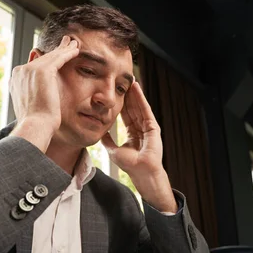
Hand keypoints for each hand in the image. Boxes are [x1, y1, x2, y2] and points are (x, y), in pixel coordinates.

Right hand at [9, 36, 78, 151]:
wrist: (35, 126)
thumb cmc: (36, 124)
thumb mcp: (31, 108)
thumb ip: (32, 96)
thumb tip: (36, 97)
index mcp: (16, 81)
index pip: (34, 66)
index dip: (46, 61)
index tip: (55, 57)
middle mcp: (20, 72)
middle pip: (42, 59)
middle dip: (56, 52)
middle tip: (67, 43)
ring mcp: (30, 70)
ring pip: (51, 56)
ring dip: (64, 49)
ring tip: (74, 43)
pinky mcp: (43, 70)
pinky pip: (58, 58)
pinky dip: (68, 53)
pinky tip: (76, 50)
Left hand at [101, 82, 176, 212]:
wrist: (141, 172)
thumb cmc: (129, 165)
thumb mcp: (113, 150)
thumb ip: (107, 140)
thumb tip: (99, 131)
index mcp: (133, 133)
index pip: (126, 115)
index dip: (121, 104)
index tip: (115, 93)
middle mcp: (141, 128)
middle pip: (133, 108)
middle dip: (128, 95)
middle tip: (122, 82)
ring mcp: (148, 127)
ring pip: (139, 107)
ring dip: (134, 94)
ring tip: (129, 81)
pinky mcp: (153, 127)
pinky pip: (145, 110)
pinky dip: (141, 99)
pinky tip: (137, 89)